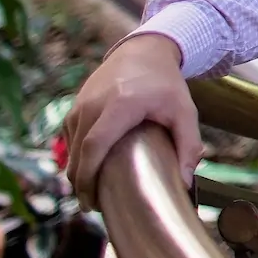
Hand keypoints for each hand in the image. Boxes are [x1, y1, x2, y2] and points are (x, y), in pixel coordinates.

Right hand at [61, 33, 202, 208]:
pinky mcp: (75, 105)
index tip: (92, 202)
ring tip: (92, 192)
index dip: (88, 178)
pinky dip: (74, 156)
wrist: (144, 51)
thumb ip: (188, 145)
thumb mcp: (184, 111)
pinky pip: (69, 137)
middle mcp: (93, 104)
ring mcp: (80, 103)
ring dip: (76, 171)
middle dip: (80, 184)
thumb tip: (185, 184)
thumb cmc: (166, 84)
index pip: (94, 147)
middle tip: (93, 206)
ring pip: (70, 147)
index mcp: (119, 105)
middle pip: (77, 153)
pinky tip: (88, 169)